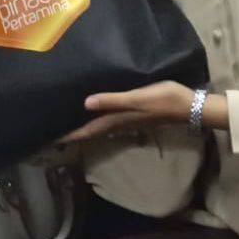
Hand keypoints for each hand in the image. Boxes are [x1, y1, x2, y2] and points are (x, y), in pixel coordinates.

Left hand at [59, 81, 195, 142]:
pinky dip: (97, 117)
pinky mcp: (133, 113)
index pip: (87, 130)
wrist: (188, 105)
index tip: (50, 139)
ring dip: (84, 125)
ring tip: (68, 122)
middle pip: (90, 130)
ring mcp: (126, 119)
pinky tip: (94, 111)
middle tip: (52, 131)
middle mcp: (118, 122)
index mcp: (116, 120)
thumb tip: (85, 103)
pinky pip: (108, 118)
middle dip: (72, 132)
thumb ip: (112, 100)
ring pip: (98, 125)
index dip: (69, 135)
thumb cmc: (163, 100)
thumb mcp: (137, 98)